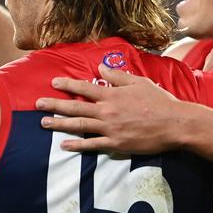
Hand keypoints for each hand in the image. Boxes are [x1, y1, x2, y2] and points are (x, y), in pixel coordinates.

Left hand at [36, 64, 184, 153]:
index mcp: (113, 94)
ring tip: (44, 123)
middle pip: (75, 108)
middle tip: (37, 105)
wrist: (174, 124)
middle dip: (54, 106)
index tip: (53, 83)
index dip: (68, 85)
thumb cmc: (159, 101)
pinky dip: (77, 145)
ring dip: (59, 124)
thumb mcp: (140, 82)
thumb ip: (118, 76)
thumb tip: (100, 67)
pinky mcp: (116, 143)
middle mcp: (107, 110)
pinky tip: (64, 145)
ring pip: (79, 126)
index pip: (85, 88)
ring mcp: (110, 128)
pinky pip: (92, 145)